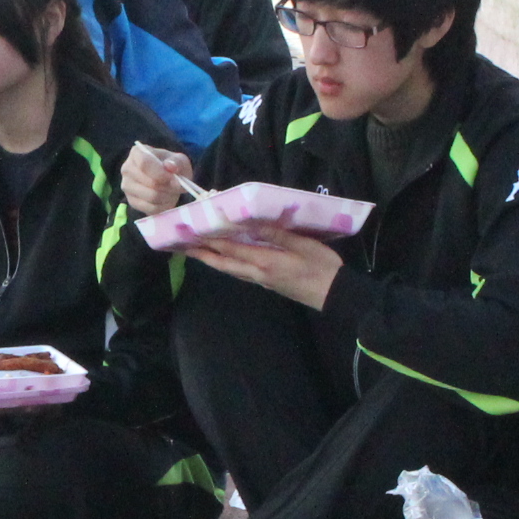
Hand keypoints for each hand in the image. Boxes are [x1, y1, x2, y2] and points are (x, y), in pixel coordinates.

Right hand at [121, 141, 194, 216]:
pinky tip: (167, 200)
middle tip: (178, 186)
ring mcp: (127, 186)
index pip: (144, 163)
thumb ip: (177, 162)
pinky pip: (151, 208)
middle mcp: (127, 169)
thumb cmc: (171, 166)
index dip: (161, 173)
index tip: (174, 178)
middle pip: (150, 183)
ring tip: (173, 192)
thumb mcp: (179, 160)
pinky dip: (164, 206)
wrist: (166, 179)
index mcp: (137, 153)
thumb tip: (170, 167)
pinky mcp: (131, 202)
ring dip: (168, 196)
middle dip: (168, 186)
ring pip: (151, 197)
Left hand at [185, 221, 343, 310]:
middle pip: (224, 264)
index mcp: (264, 262)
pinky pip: (242, 272)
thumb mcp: (302, 245)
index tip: (193, 230)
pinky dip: (229, 264)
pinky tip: (227, 259)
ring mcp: (262, 280)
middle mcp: (257, 273)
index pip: (231, 249)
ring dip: (213, 260)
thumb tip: (250, 223)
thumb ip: (275, 234)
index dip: (211, 239)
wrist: (335, 295)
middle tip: (183, 247)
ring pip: (231, 270)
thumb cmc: (322, 267)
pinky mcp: (268, 283)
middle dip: (203, 255)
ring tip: (199, 251)